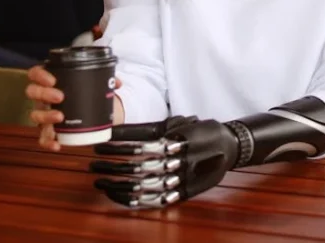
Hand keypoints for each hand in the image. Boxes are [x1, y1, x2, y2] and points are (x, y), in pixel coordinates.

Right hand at [25, 65, 121, 150]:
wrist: (87, 109)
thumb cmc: (83, 92)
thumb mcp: (92, 82)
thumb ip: (105, 80)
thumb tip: (116, 83)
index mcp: (50, 81)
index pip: (35, 73)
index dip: (40, 75)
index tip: (52, 80)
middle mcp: (43, 96)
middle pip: (33, 92)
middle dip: (44, 94)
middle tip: (60, 96)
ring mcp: (44, 112)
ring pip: (35, 114)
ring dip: (46, 116)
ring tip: (60, 116)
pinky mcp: (48, 129)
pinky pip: (42, 137)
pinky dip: (47, 141)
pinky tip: (56, 144)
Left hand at [89, 116, 238, 207]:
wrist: (231, 149)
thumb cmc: (205, 133)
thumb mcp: (186, 122)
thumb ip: (160, 128)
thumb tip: (122, 132)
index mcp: (180, 138)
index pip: (143, 139)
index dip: (120, 142)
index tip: (101, 142)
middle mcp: (181, 159)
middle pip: (139, 164)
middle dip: (113, 165)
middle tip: (93, 163)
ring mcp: (182, 178)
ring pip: (143, 185)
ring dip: (117, 184)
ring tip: (98, 180)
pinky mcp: (182, 193)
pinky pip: (152, 200)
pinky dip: (131, 199)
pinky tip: (115, 195)